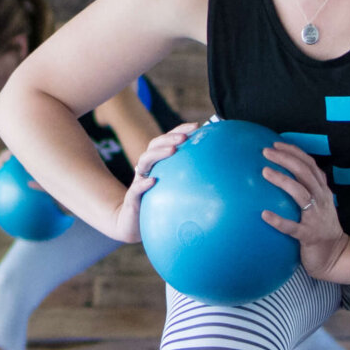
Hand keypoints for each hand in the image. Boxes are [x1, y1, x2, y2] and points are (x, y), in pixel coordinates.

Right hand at [109, 123, 197, 243]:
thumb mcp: (173, 189)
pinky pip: (136, 188)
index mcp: (157, 163)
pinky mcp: (132, 197)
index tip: (197, 126)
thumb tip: (217, 173)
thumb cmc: (156, 204)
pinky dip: (144, 183)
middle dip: (169, 138)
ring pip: (144, 161)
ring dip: (158, 153)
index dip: (179, 130)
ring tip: (173, 151)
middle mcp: (146, 168)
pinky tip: (154, 181)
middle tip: (184, 137)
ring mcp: (138, 181)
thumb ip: (187, 179)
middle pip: (154, 145)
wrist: (132, 223)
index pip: (166, 141)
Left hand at [259, 141, 349, 279]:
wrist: (337, 256)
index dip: (294, 152)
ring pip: (301, 194)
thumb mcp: (318, 206)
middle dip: (286, 159)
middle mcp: (322, 200)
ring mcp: (316, 217)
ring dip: (282, 181)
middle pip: (305, 173)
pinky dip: (279, 221)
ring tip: (265, 172)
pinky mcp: (310, 236)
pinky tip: (264, 215)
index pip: (310, 165)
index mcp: (323, 192)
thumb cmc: (321, 229)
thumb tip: (279, 178)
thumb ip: (305, 192)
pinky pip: (293, 227)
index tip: (275, 144)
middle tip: (266, 152)